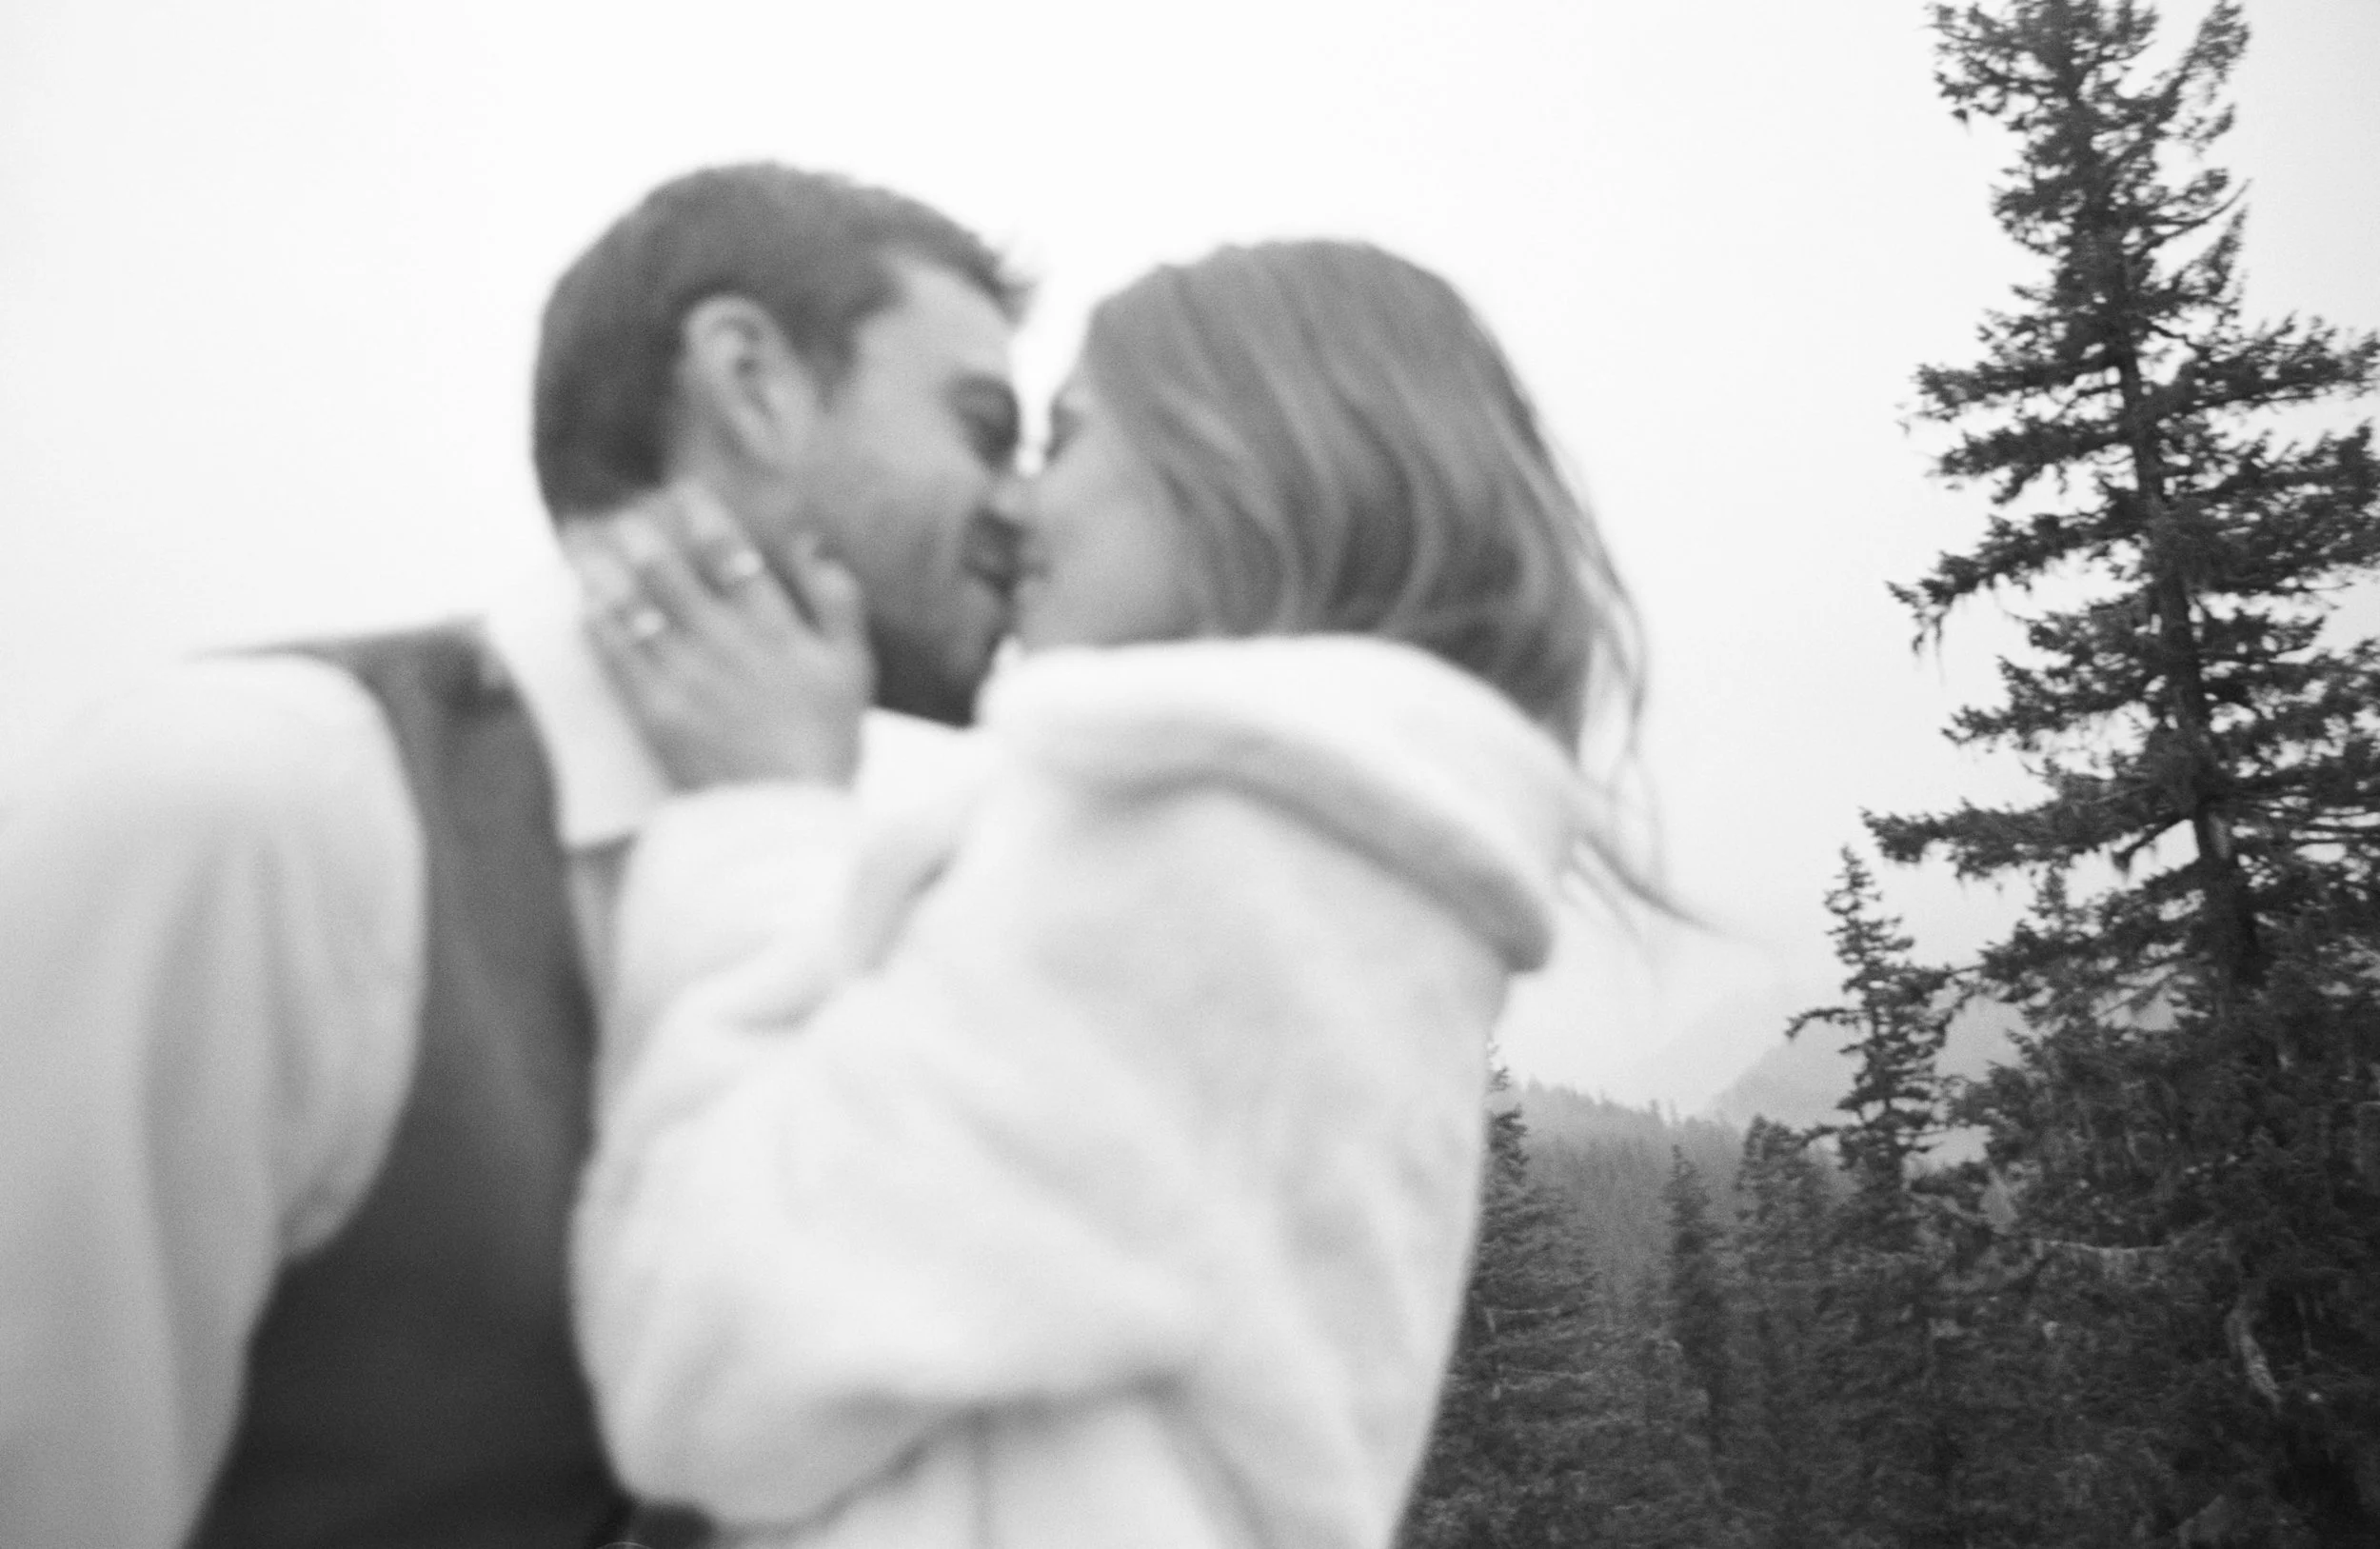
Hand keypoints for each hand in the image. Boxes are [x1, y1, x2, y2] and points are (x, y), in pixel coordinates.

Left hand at [570, 483, 874, 789]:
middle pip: (676, 574)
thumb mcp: (855, 669)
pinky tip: (582, 605)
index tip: (682, 492)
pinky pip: (620, 659)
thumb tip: (813, 542)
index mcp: (779, 630)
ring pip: (639, 607)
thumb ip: (839, 601)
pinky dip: (599, 627)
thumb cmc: (826, 745)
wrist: (788, 817)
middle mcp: (731, 644)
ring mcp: (691, 678)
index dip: (705, 519)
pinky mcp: (657, 714)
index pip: (735, 557)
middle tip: (619, 512)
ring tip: (581, 543)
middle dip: (643, 536)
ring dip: (607, 570)